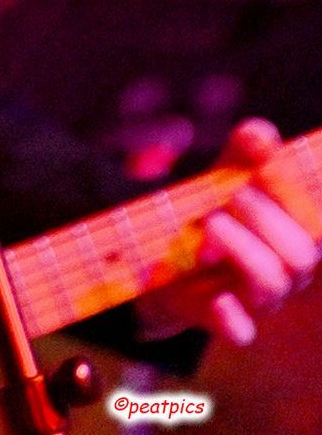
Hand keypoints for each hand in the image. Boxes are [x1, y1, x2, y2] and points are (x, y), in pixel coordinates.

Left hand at [137, 120, 318, 346]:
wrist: (159, 260)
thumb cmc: (208, 211)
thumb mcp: (223, 175)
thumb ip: (243, 152)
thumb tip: (261, 134)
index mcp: (294, 233)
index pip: (315, 221)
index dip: (295, 195)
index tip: (265, 168)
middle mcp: (285, 271)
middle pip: (302, 254)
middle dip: (265, 217)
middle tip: (231, 195)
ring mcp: (258, 300)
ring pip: (273, 282)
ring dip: (240, 247)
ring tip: (210, 225)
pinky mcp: (224, 320)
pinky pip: (241, 331)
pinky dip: (231, 316)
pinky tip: (217, 298)